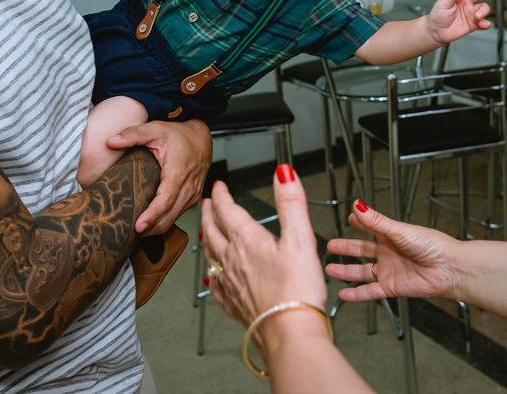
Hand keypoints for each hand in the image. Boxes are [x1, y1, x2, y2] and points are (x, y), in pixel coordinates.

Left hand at [105, 118, 210, 233]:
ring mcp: (193, 195)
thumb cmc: (180, 135)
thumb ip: (133, 134)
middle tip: (127, 234)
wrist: (202, 139)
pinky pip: (177, 215)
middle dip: (149, 228)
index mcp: (179, 171)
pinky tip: (149, 223)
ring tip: (135, 231)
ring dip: (155, 227)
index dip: (152, 214)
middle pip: (169, 216)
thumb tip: (110, 142)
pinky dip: (163, 222)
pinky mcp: (193, 199)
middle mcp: (189, 186)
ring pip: (173, 219)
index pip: (166, 198)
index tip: (138, 226)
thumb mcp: (156, 129)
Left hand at [201, 168, 327, 354]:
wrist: (289, 334)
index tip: (218, 186)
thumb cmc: (297, 291)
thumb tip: (283, 172)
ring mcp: (230, 284)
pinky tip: (210, 277)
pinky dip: (210, 274)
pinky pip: (215, 285)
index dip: (221, 195)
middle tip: (205, 203)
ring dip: (207, 238)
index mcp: (247, 241)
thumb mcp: (301, 238)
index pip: (227, 211)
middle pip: (213, 230)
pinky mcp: (234, 305)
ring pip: (210, 255)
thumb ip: (291, 202)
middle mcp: (232, 261)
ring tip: (205, 231)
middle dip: (209, 213)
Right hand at [326, 200, 461, 301]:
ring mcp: (389, 270)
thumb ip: (375, 221)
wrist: (449, 269)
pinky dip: (357, 294)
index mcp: (391, 235)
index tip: (348, 218)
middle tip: (331, 245)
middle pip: (362, 250)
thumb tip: (357, 205)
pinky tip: (344, 293)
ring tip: (330, 269)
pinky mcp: (392, 287)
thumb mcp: (399, 231)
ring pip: (363, 271)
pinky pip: (370, 291)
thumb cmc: (432, 246)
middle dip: (346, 248)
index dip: (359, 223)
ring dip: (347, 270)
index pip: (370, 227)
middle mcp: (389, 252)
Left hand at [426, 0, 490, 44]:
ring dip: (484, 11)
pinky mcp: (472, 24)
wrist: (436, 32)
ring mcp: (470, 13)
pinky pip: (483, 23)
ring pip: (483, 8)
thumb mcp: (442, 3)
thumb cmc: (437, 16)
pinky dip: (486, 23)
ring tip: (477, 16)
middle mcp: (466, 3)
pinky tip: (482, 24)